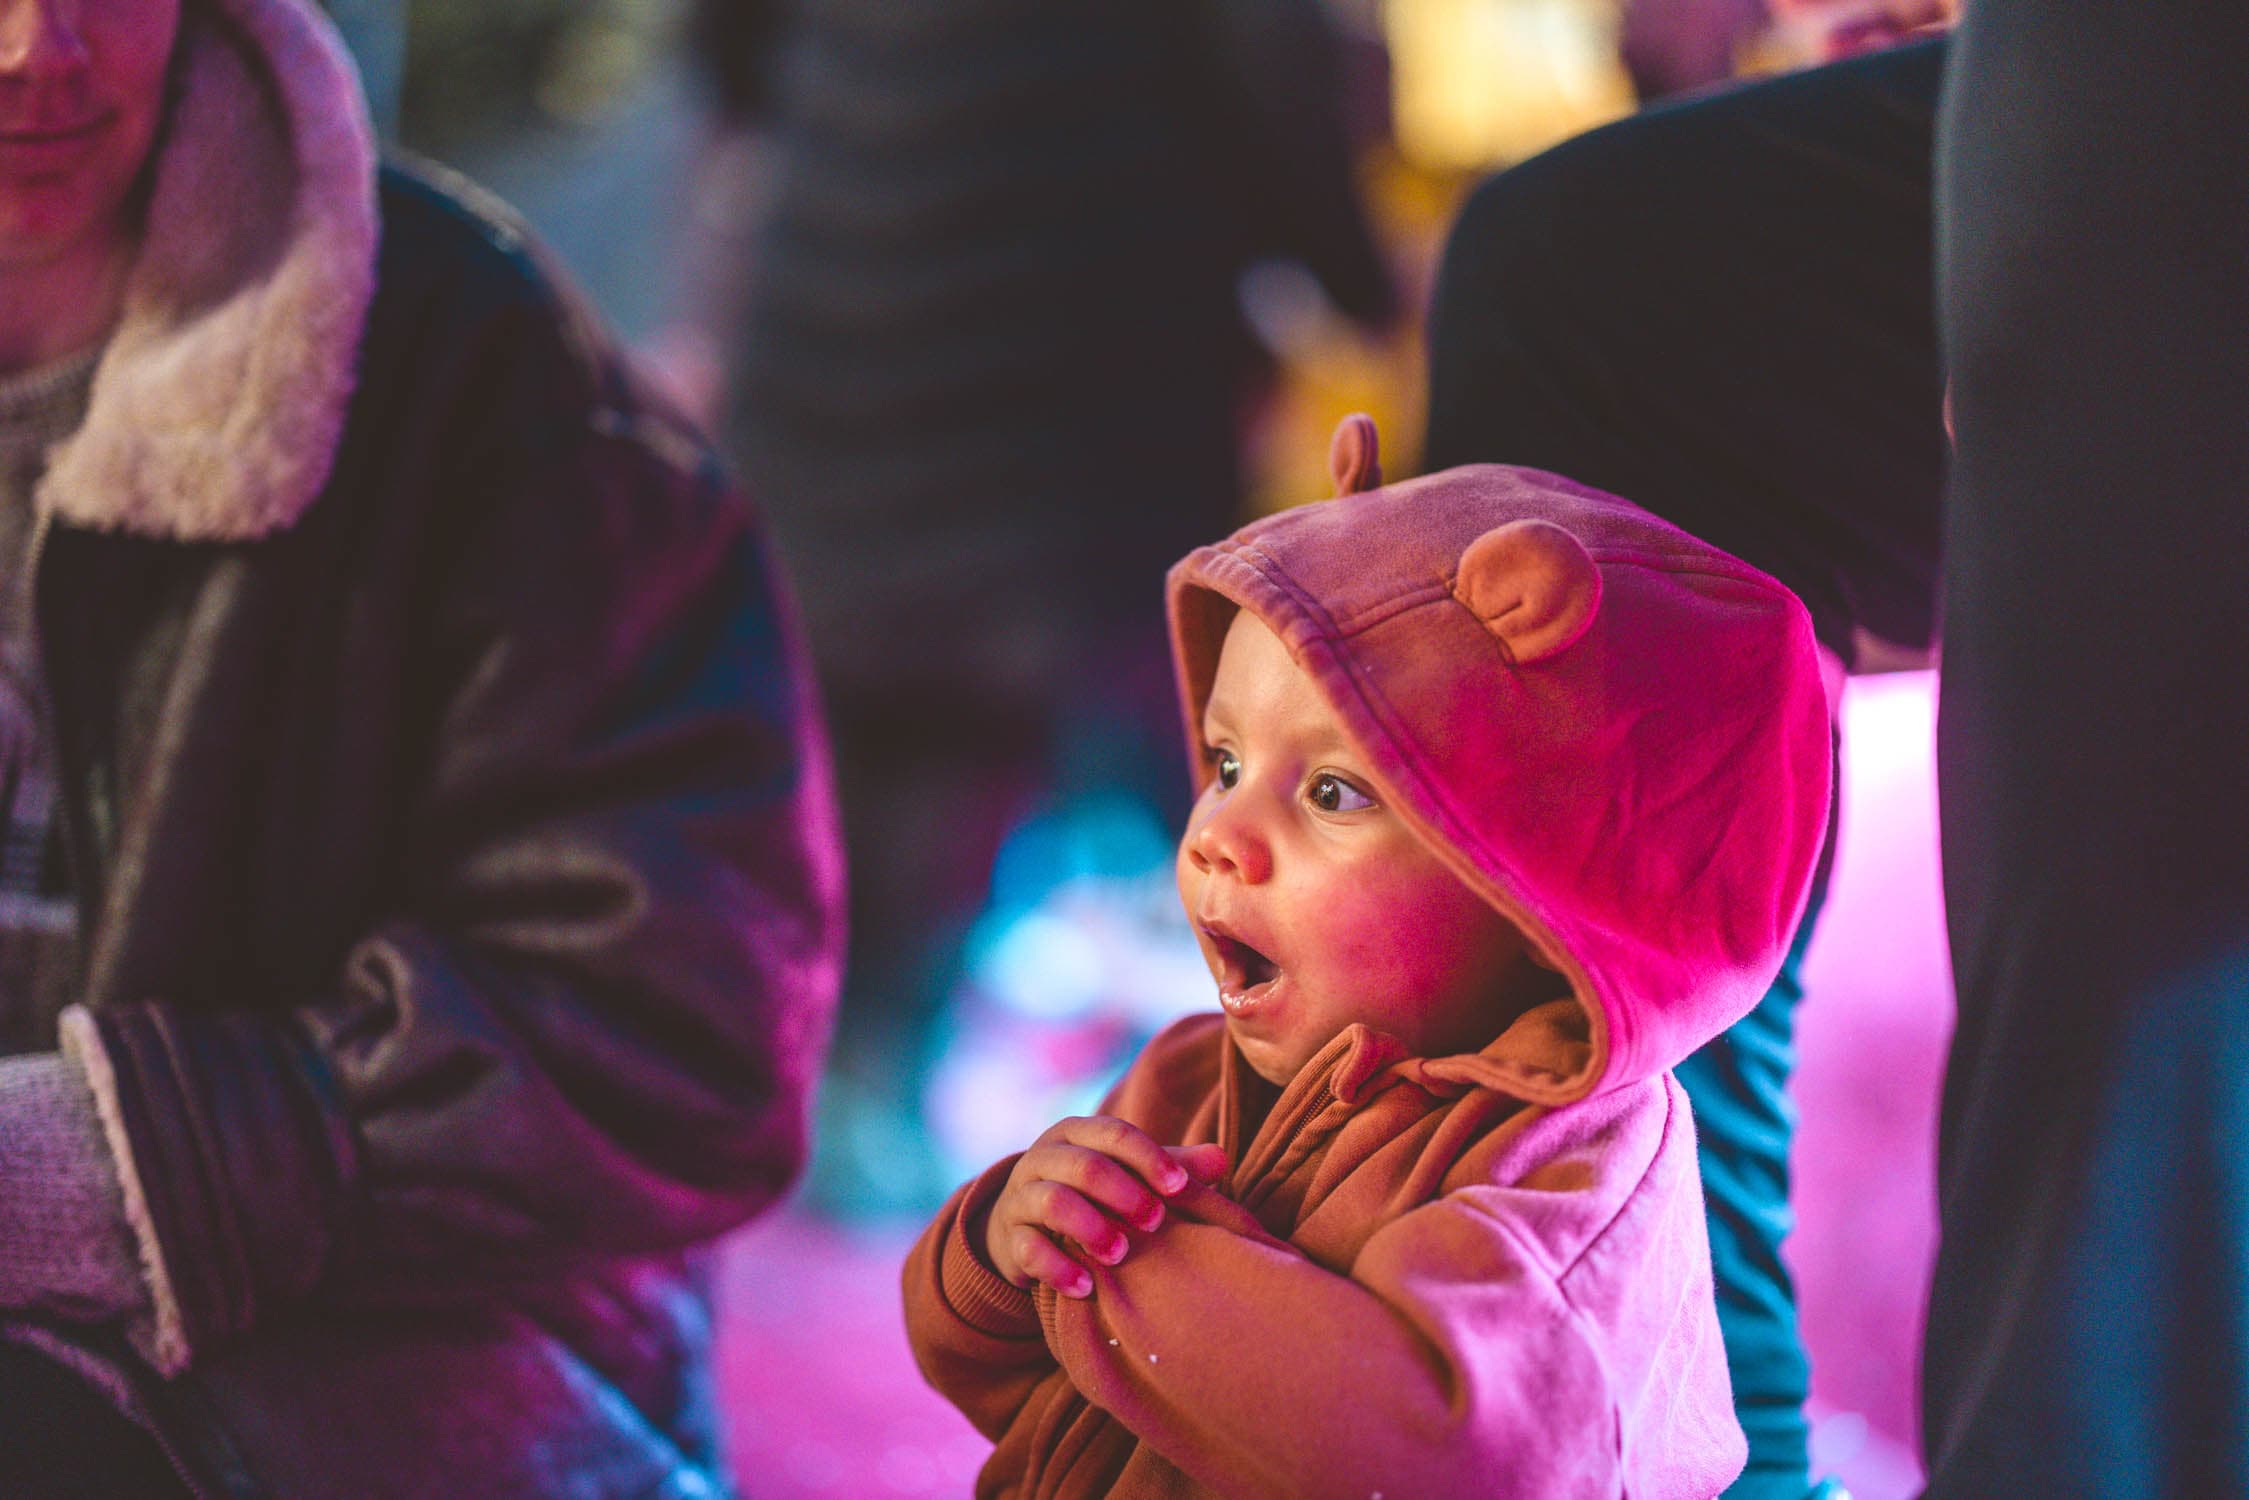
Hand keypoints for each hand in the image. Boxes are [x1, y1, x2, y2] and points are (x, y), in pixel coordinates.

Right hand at [983, 1116, 1227, 1297]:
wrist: (1025, 1226)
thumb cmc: (1093, 1195)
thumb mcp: (1129, 1176)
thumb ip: (1171, 1168)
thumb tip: (1220, 1159)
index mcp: (1077, 1133)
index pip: (1114, 1133)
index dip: (1148, 1157)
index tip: (1180, 1187)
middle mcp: (1043, 1157)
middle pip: (1083, 1166)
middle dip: (1123, 1193)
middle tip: (1156, 1222)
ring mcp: (1021, 1197)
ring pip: (1052, 1201)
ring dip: (1090, 1227)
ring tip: (1120, 1255)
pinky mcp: (1008, 1238)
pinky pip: (1028, 1249)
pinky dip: (1058, 1268)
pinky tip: (1087, 1287)